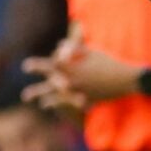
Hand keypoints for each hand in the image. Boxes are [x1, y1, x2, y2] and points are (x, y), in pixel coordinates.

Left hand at [23, 36, 139, 106]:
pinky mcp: (83, 99)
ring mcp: (77, 90)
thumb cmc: (109, 63)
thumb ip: (74, 48)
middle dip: (36, 79)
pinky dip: (54, 103)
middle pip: (49, 79)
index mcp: (74, 67)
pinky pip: (65, 103)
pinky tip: (45, 105)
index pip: (51, 64)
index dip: (38, 65)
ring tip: (27, 97)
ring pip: (53, 93)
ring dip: (39, 94)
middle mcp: (72, 79)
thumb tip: (58, 45)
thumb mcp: (93, 52)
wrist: (125, 80)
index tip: (26, 66)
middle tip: (25, 79)